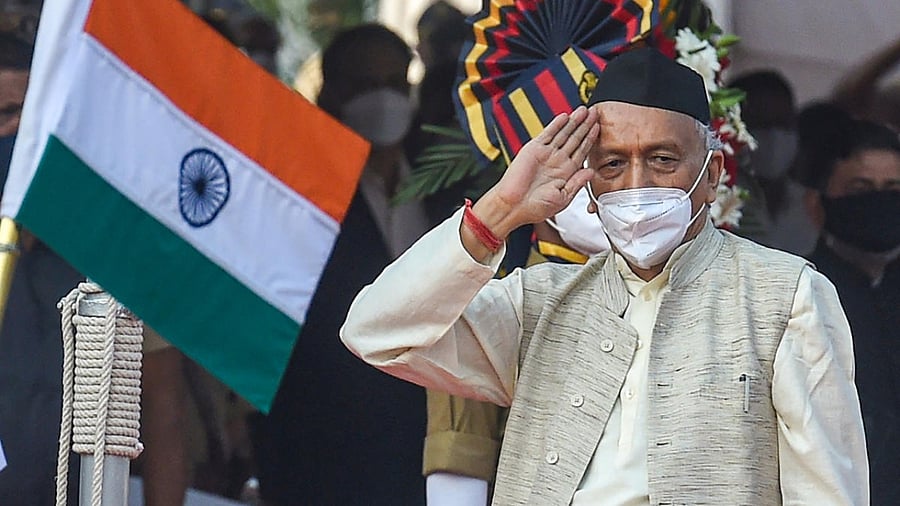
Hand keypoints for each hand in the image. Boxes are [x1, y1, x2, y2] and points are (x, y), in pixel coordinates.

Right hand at [461, 106, 598, 261]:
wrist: (513, 207)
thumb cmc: (535, 208)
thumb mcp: (563, 198)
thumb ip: (577, 183)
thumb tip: (591, 171)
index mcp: (565, 173)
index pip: (582, 151)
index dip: (590, 139)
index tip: (598, 128)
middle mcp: (556, 161)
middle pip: (575, 139)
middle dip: (585, 125)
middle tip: (595, 112)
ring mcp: (545, 154)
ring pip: (563, 134)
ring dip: (573, 122)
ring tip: (584, 110)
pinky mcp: (533, 149)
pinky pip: (547, 134)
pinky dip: (556, 125)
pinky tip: (565, 116)